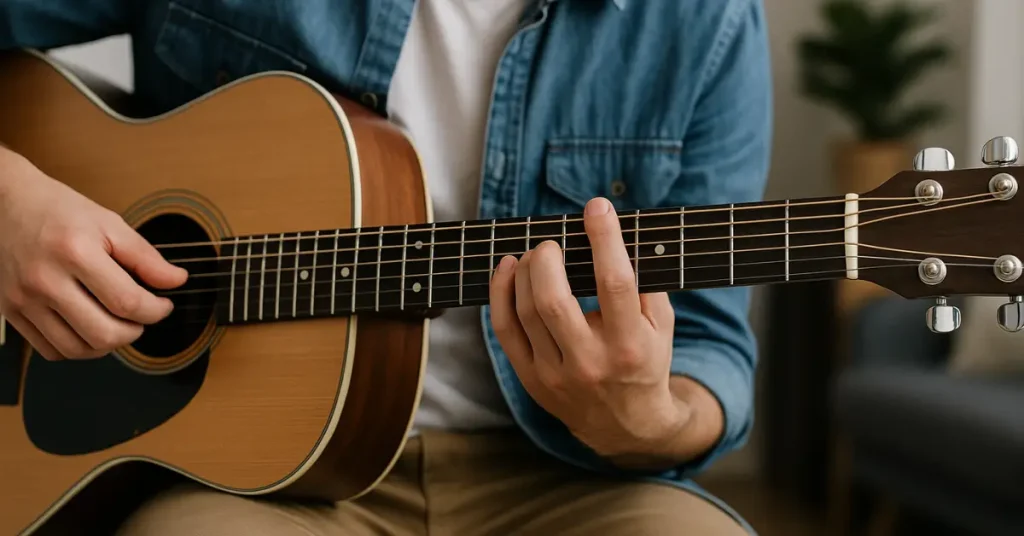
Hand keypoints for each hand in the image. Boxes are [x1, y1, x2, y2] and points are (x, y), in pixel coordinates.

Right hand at [0, 149, 187, 360]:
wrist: (5, 203)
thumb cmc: (60, 211)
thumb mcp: (110, 223)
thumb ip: (146, 257)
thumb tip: (177, 281)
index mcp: (75, 252)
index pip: (127, 302)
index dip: (155, 311)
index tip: (163, 305)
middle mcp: (45, 279)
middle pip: (103, 333)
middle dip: (134, 332)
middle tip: (141, 318)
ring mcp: (24, 299)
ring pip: (77, 349)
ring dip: (108, 345)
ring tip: (117, 324)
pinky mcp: (11, 312)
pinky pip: (51, 350)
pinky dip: (78, 349)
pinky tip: (89, 329)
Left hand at [489, 197, 688, 458]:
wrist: (626, 426)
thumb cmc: (645, 362)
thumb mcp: (661, 325)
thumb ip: (645, 282)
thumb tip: (617, 232)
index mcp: (629, 346)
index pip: (615, 284)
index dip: (604, 239)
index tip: (597, 207)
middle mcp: (590, 362)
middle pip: (553, 300)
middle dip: (548, 258)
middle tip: (553, 243)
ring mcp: (555, 374)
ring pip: (525, 311)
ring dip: (524, 270)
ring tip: (535, 254)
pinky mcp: (530, 378)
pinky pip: (504, 328)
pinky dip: (500, 292)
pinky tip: (508, 268)